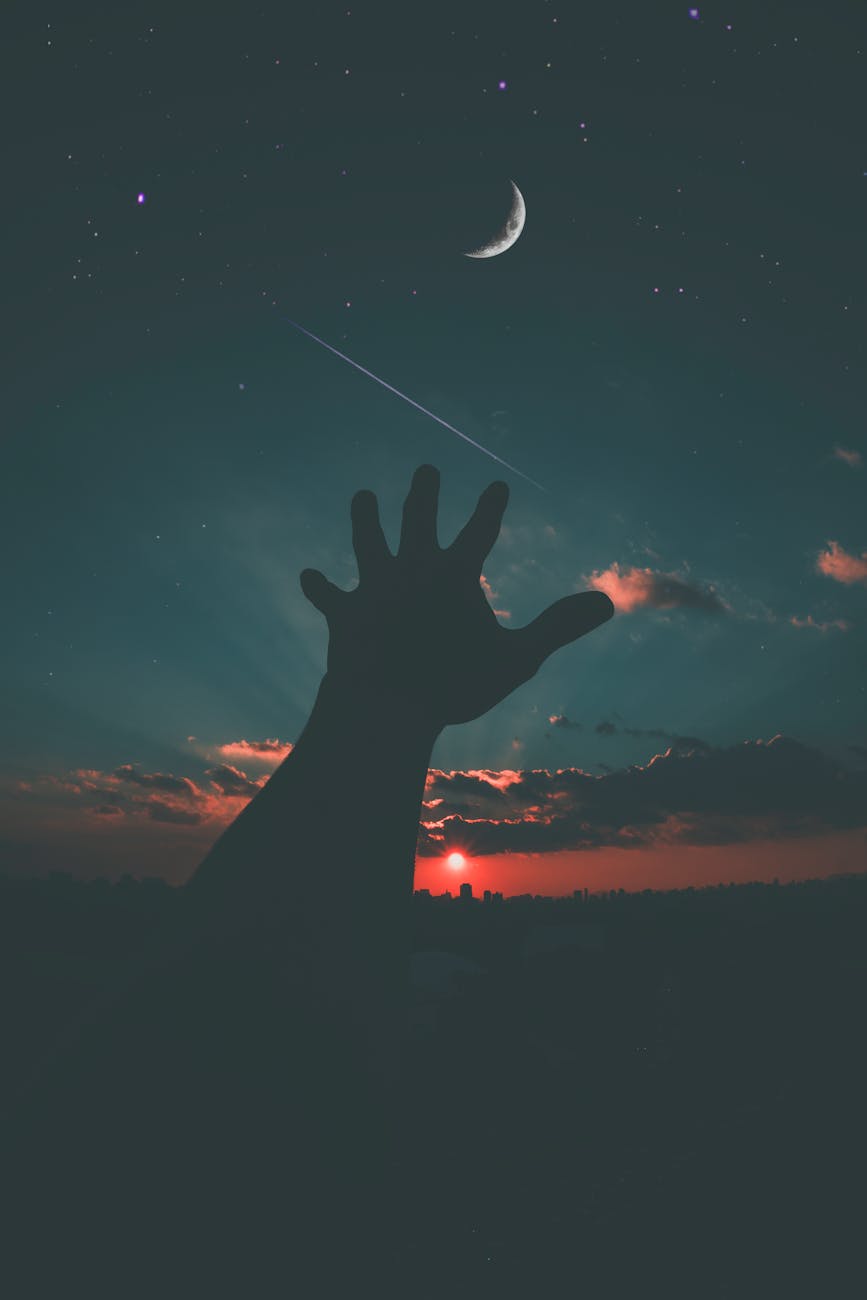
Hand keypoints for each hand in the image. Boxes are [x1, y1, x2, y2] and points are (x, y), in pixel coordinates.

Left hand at [301, 464, 612, 728]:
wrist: (384, 704)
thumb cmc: (455, 685)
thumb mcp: (518, 658)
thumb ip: (560, 626)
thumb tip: (609, 602)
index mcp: (454, 573)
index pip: (479, 529)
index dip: (489, 507)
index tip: (495, 486)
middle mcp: (411, 568)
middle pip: (418, 520)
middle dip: (424, 493)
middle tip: (426, 471)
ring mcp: (374, 588)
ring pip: (367, 542)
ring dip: (365, 518)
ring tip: (362, 497)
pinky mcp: (345, 613)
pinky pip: (329, 597)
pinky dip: (319, 588)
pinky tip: (307, 577)